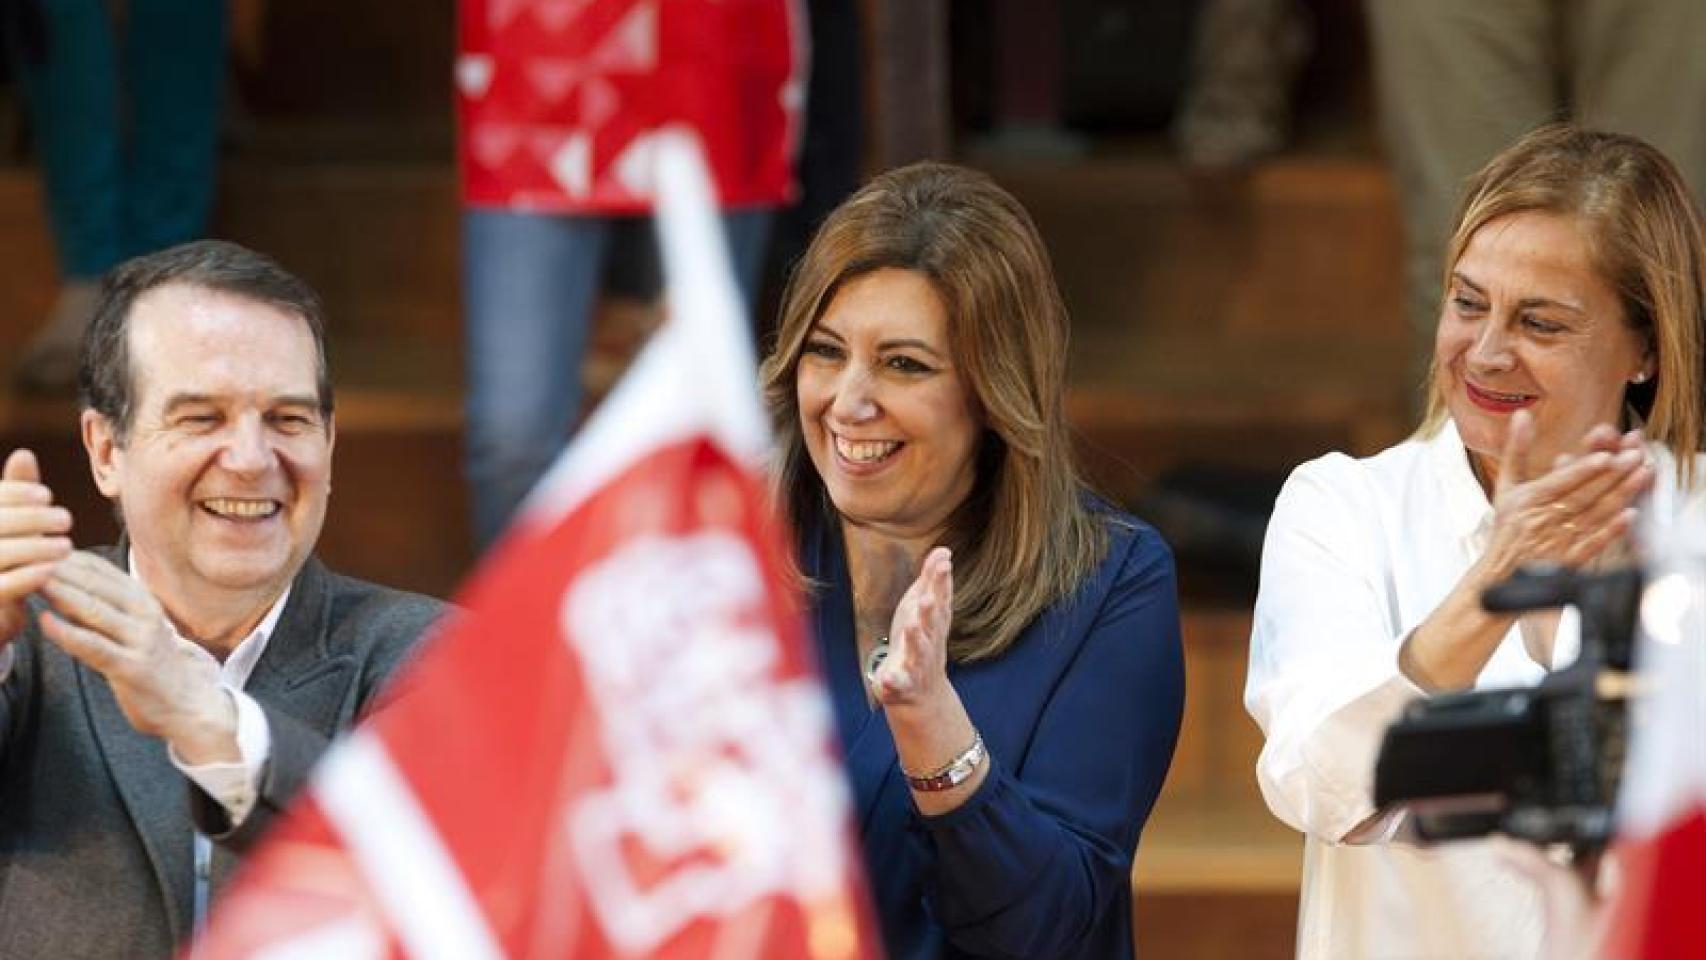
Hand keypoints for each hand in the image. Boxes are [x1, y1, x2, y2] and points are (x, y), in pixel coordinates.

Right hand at [0, 450, 73, 647]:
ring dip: (34, 547)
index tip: (45, 495)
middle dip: (30, 519)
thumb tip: (24, 453)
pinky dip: (26, 576)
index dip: (12, 493)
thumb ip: (15, 495)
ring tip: (66, 545)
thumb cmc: (7, 565)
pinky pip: (1, 588)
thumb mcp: (11, 528)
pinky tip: (51, 570)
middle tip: (65, 519)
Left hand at [38, 551, 236, 762]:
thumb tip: (64, 582)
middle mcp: (145, 615)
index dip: (68, 558)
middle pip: (96, 585)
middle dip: (60, 570)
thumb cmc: (154, 663)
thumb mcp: (137, 626)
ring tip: (33, 582)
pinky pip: (94, 647)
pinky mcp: (132, 667)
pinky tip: (46, 622)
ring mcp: (140, 640)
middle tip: (28, 559)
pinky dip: (68, 633)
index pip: (101, 570)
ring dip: (61, 594)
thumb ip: (108, 606)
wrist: (188, 702)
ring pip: (95, 611)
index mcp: (144, 600)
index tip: (38, 550)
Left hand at [871, 547, 953, 709]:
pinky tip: (887, 678)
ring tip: (910, 626)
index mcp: (935, 624)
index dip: (942, 583)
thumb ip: (933, 581)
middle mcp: (930, 642)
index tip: (944, 564)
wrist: (922, 694)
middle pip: (932, 625)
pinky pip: (898, 683)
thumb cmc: (923, 642)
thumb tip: (944, 551)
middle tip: (926, 597)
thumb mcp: (926, 610)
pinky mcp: (902, 685)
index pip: (941, 601)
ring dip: (915, 639)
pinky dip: (893, 680)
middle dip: (929, 611)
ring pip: (917, 652)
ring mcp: (917, 665)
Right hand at [1480, 412, 1651, 579]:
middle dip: (1611, 476)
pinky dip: (1611, 530)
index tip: (1605, 457)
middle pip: (1582, 495)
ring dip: (1620, 495)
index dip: (1582, 470)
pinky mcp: (1570, 559)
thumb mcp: (1506, 485)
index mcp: (1528, 500)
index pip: (1559, 483)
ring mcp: (1558, 540)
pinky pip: (1593, 543)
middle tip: (1636, 457)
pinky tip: (1629, 516)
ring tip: (1642, 475)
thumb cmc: (1507, 527)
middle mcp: (1543, 519)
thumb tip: (1522, 415)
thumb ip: (1516, 449)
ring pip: (1593, 515)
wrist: (1500, 572)